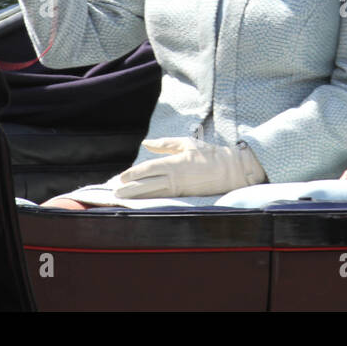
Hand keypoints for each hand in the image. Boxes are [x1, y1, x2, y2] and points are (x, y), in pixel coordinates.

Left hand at [114, 138, 266, 198]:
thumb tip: (146, 143)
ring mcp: (180, 189)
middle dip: (130, 189)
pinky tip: (141, 201)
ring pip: (153, 194)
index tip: (122, 178)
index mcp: (174, 163)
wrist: (230, 170)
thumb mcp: (186, 143)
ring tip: (123, 198)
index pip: (148, 169)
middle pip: (147, 184)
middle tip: (116, 192)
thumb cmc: (208, 154)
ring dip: (137, 197)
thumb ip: (165, 144)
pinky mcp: (185, 197)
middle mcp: (175, 177)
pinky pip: (163, 198)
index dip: (133, 174)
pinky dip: (150, 200)